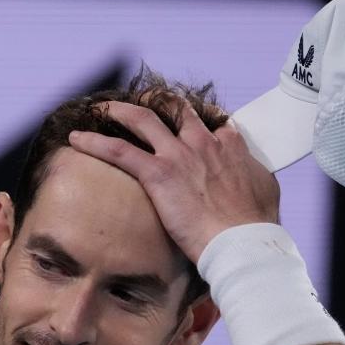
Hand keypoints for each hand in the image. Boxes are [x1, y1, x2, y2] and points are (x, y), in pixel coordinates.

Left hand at [67, 98, 280, 263]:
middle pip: (176, 109)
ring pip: (142, 119)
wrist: (243, 242)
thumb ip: (254, 174)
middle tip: (143, 105)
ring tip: (103, 109)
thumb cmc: (257, 226)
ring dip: (120, 111)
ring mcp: (179, 155)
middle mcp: (203, 142)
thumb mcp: (266, 191)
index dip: (200, 121)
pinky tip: (78, 138)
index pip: (213, 123)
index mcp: (230, 147)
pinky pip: (119, 150)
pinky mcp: (158, 173)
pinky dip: (95, 142)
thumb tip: (252, 173)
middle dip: (158, 102)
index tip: (191, 126)